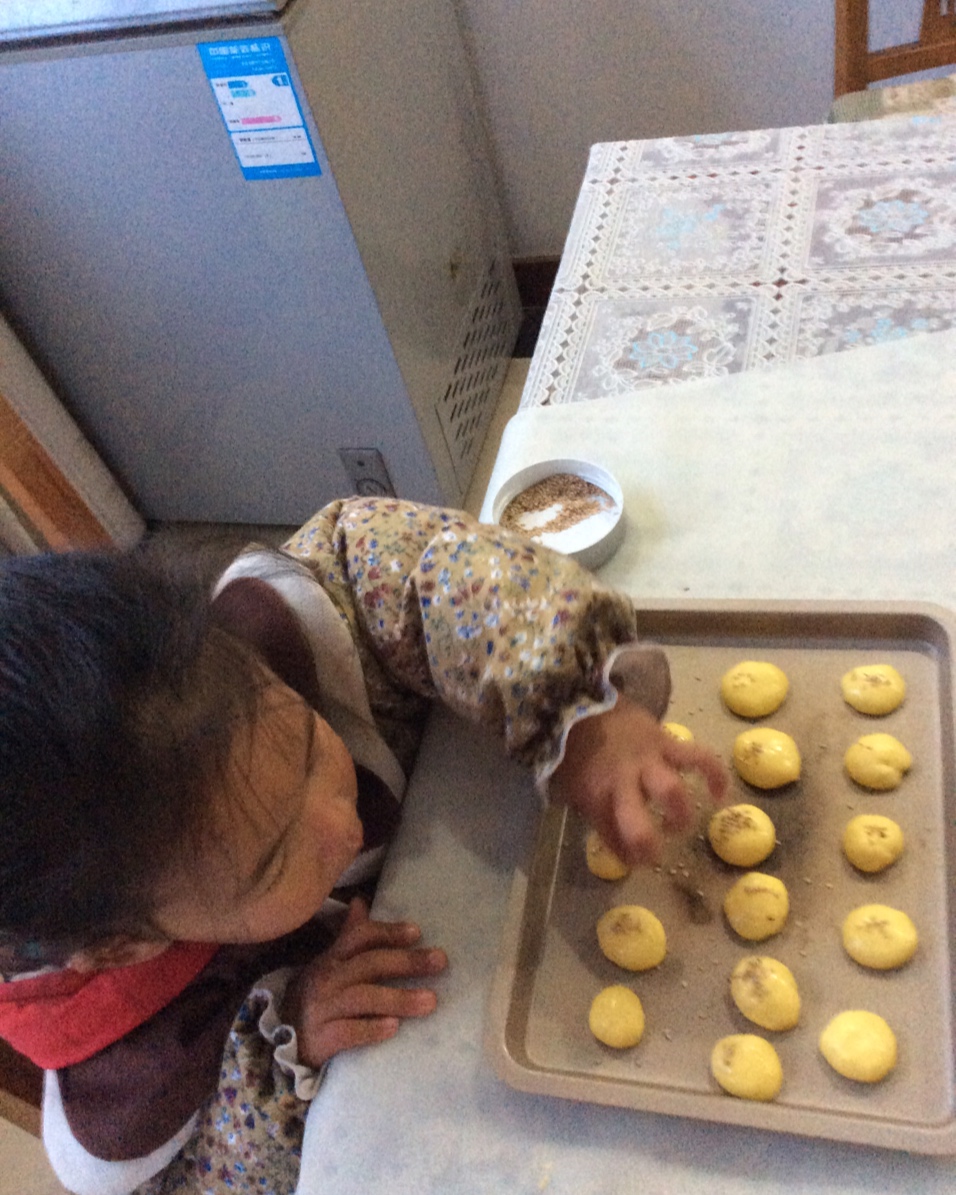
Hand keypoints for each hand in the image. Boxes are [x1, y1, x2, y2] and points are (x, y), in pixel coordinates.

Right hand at [281, 898, 447, 1067]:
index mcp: (332, 958)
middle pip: (369, 964)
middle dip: (406, 961)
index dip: (388, 932)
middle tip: (440, 961)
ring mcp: (322, 1009)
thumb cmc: (319, 998)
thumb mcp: (329, 964)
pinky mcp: (320, 1039)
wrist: (283, 1042)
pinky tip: (393, 1028)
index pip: (359, 937)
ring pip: (363, 998)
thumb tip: (360, 902)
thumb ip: (348, 936)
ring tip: (431, 1001)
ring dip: (399, 998)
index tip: (417, 932)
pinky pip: (347, 1032)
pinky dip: (371, 1030)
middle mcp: (327, 979)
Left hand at [549, 694, 727, 866]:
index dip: (627, 858)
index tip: (635, 859)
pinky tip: (719, 794)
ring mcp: (646, 761)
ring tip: (677, 824)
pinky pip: (697, 758)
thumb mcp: (568, 785)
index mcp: (594, 797)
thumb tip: (613, 836)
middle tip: (657, 851)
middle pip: (639, 826)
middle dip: (651, 847)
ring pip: (673, 792)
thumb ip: (591, 810)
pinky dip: (714, 775)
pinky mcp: (665, 740)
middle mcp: (621, 784)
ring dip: (680, 815)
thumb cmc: (570, 746)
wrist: (575, 698)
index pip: (613, 842)